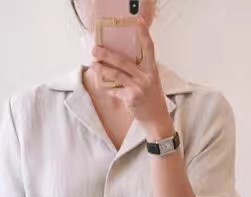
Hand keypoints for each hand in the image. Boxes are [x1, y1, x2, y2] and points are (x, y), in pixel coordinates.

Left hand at [91, 18, 173, 140]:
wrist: (157, 120)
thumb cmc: (152, 99)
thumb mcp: (151, 81)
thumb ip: (140, 71)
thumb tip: (121, 62)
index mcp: (152, 70)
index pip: (149, 48)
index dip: (144, 34)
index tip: (137, 22)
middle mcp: (146, 77)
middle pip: (124, 61)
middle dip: (107, 54)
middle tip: (96, 49)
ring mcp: (138, 88)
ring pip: (116, 75)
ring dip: (102, 69)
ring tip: (93, 64)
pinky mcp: (130, 98)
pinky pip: (114, 90)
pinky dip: (105, 87)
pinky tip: (98, 83)